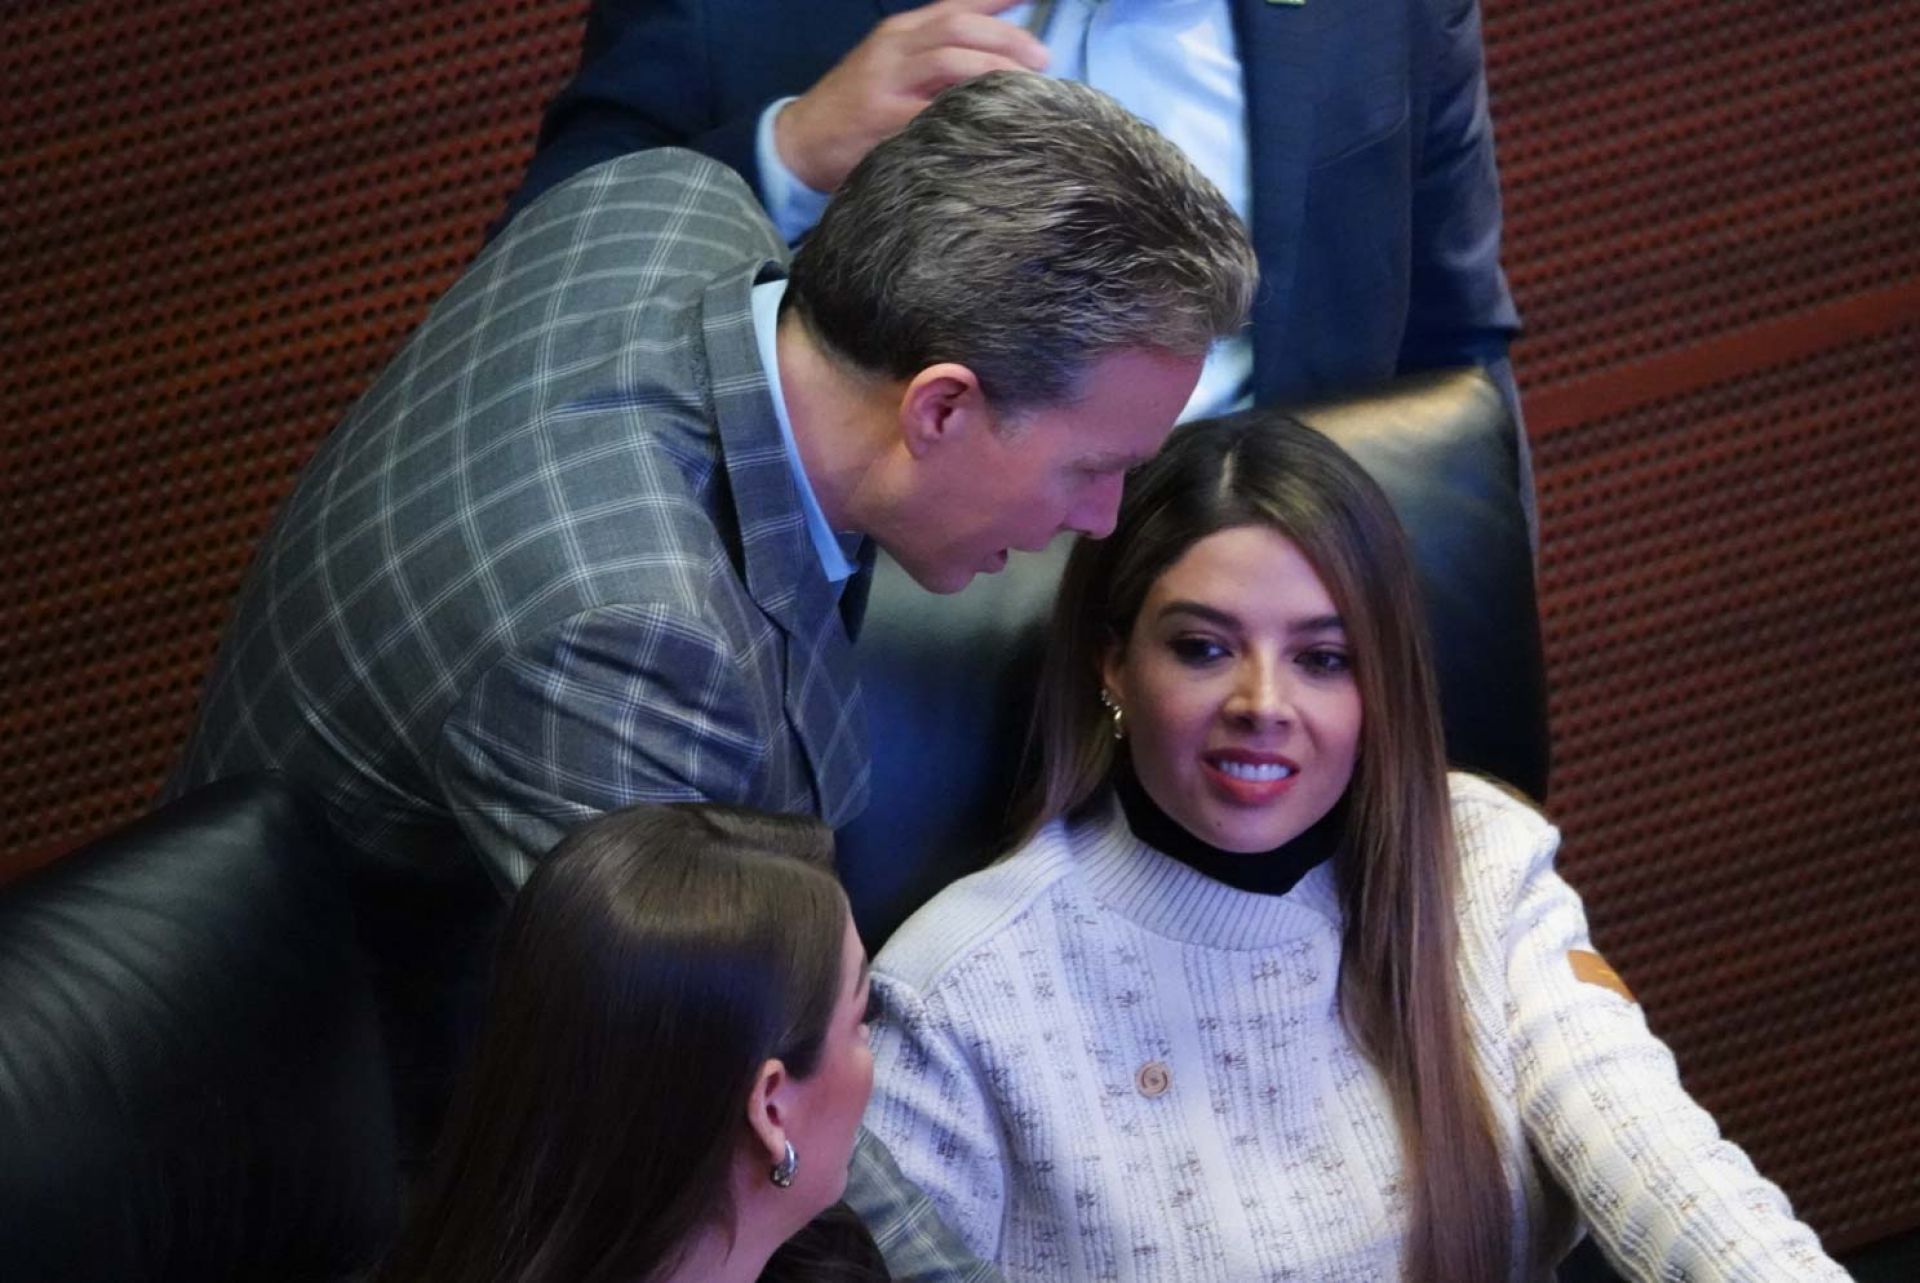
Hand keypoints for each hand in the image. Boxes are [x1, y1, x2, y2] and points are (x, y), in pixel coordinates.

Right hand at [775, 0, 1048, 191]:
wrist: (800, 141)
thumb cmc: (857, 106)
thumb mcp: (895, 67)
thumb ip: (940, 56)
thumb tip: (1000, 53)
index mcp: (902, 32)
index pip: (957, 5)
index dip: (999, 1)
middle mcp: (895, 48)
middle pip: (959, 27)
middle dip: (1007, 39)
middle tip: (1042, 60)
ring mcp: (886, 82)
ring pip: (949, 60)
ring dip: (993, 69)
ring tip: (1026, 86)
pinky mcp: (881, 120)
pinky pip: (932, 111)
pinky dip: (965, 112)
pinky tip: (990, 122)